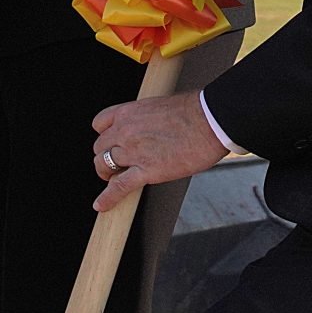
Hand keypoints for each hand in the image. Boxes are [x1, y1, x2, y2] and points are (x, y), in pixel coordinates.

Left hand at [90, 92, 226, 212]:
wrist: (211, 121)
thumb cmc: (195, 112)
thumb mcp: (160, 107)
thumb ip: (146, 119)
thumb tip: (150, 128)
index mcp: (128, 112)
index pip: (100, 123)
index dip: (104, 135)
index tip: (111, 141)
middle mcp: (125, 131)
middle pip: (100, 147)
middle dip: (106, 155)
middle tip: (117, 163)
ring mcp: (133, 151)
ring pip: (104, 165)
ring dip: (107, 173)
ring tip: (113, 178)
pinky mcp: (146, 170)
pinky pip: (119, 186)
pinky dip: (108, 198)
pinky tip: (102, 205)